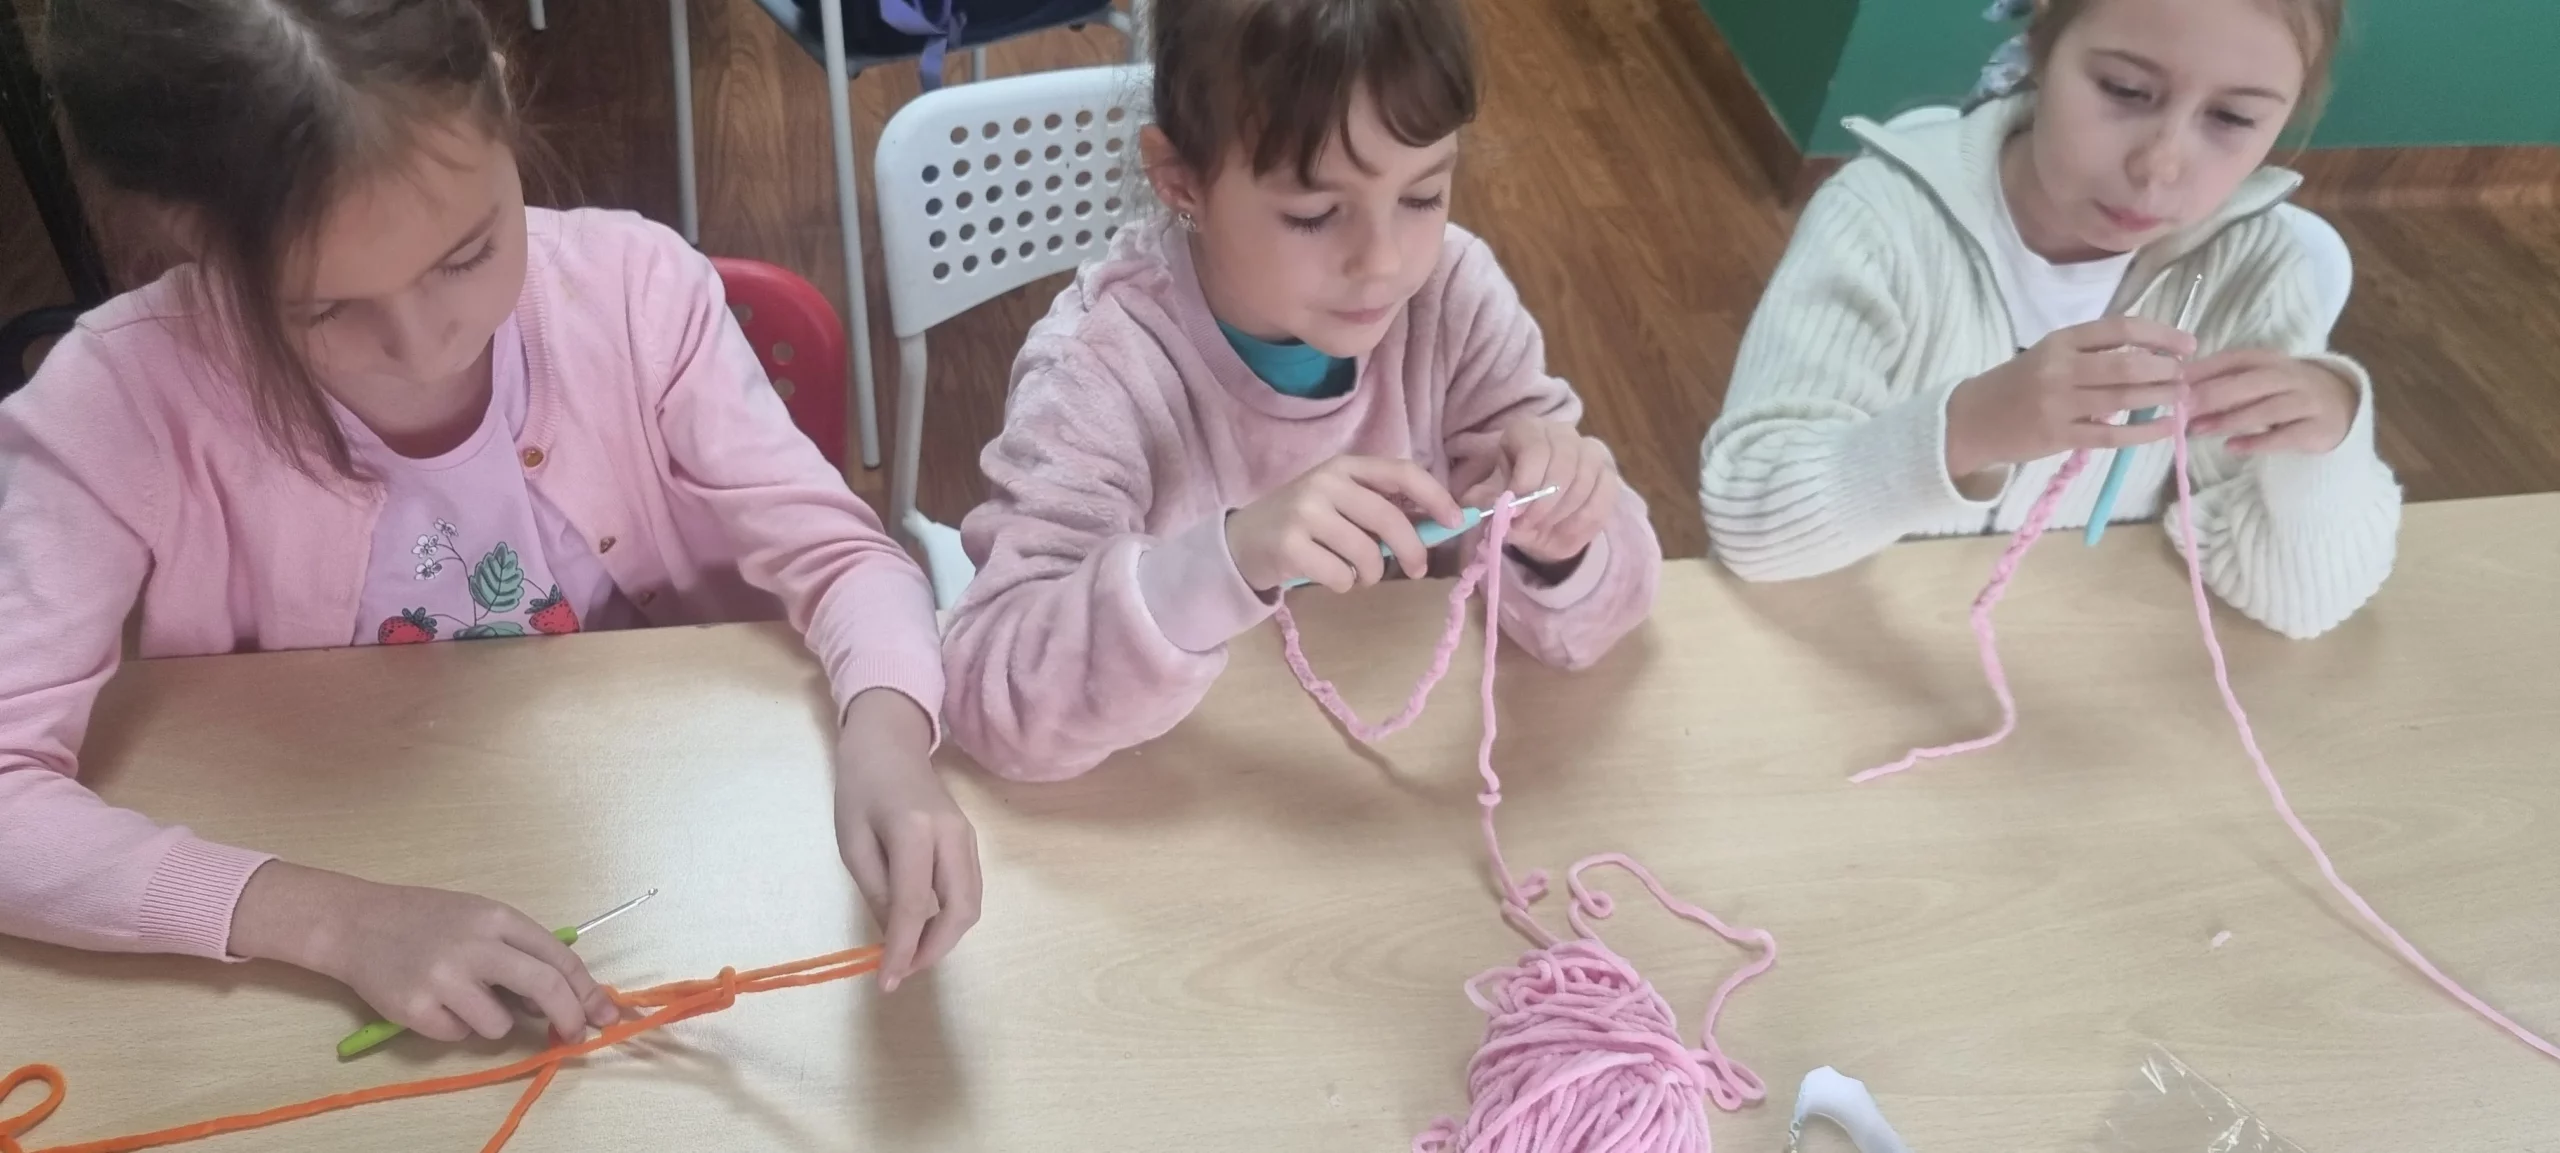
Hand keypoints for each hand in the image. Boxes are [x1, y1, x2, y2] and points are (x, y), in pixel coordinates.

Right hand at [229, 861, 619, 1044]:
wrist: (355, 923)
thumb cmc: (426, 920)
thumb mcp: (478, 918)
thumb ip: (520, 951)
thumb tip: (562, 999)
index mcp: (497, 918)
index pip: (559, 958)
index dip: (587, 991)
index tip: (603, 1013)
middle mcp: (474, 946)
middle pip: (545, 988)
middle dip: (569, 1017)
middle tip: (573, 1035)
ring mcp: (444, 978)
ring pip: (501, 1024)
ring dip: (493, 1022)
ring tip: (463, 998)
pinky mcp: (416, 1008)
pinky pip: (460, 1035)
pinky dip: (454, 1027)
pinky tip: (433, 1002)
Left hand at [834, 689, 978, 991]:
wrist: (889, 743)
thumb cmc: (860, 788)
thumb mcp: (852, 842)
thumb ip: (877, 889)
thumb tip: (896, 935)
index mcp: (914, 831)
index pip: (914, 905)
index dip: (902, 949)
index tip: (888, 982)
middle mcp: (951, 835)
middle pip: (961, 910)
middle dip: (935, 950)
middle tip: (904, 971)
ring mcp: (968, 837)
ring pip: (972, 904)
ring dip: (946, 938)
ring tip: (912, 953)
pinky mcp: (970, 841)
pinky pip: (969, 890)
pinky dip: (951, 918)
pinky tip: (925, 926)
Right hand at [1224, 455, 1464, 592]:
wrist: (1241, 541)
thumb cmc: (1303, 523)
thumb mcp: (1340, 503)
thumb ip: (1381, 508)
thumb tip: (1436, 525)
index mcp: (1345, 466)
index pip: (1402, 472)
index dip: (1435, 496)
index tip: (1455, 521)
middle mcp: (1325, 482)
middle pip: (1389, 518)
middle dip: (1413, 550)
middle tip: (1417, 570)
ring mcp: (1304, 512)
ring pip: (1367, 553)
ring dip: (1371, 574)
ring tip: (1358, 574)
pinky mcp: (1288, 545)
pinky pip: (1340, 575)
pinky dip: (1343, 584)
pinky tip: (1328, 576)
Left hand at [1463, 419, 1622, 565]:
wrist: (1542, 514)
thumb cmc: (1513, 499)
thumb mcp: (1490, 500)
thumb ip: (1485, 503)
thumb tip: (1488, 511)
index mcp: (1527, 430)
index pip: (1534, 449)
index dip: (1526, 484)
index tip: (1514, 513)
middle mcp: (1562, 433)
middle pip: (1562, 465)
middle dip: (1543, 504)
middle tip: (1527, 526)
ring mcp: (1590, 451)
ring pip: (1584, 483)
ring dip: (1560, 515)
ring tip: (1541, 531)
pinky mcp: (1609, 474)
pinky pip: (1602, 500)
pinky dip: (1582, 523)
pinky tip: (1563, 533)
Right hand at [1944, 316, 2198, 478]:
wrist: (1972, 421)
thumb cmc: (2016, 384)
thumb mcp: (2049, 355)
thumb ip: (2091, 352)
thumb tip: (2151, 354)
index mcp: (2060, 341)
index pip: (2120, 329)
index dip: (2160, 335)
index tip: (2187, 344)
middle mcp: (2060, 369)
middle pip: (2127, 365)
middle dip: (2166, 370)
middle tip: (2186, 376)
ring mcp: (2059, 404)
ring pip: (2124, 398)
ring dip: (2162, 397)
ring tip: (2183, 398)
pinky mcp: (2059, 436)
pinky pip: (2112, 434)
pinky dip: (2146, 432)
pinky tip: (2167, 428)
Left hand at [2184, 350, 2356, 454]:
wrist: (2340, 407)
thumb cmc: (2283, 393)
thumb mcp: (2256, 382)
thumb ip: (2223, 385)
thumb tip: (2179, 394)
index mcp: (2268, 360)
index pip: (2234, 359)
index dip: (2204, 370)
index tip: (2174, 382)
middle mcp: (2288, 376)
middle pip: (2249, 383)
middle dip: (2212, 395)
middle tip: (2182, 408)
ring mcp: (2306, 401)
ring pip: (2266, 408)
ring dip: (2229, 419)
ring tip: (2197, 430)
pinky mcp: (2317, 428)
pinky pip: (2285, 436)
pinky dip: (2257, 442)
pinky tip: (2232, 448)